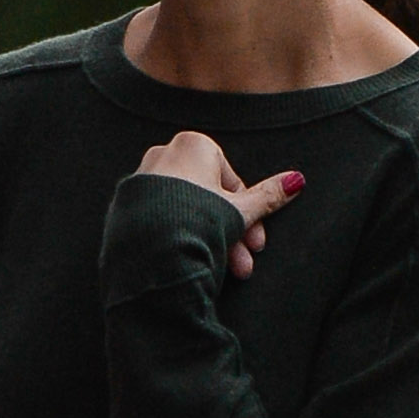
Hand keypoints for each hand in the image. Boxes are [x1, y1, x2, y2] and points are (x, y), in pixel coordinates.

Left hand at [135, 132, 303, 279]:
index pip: (230, 182)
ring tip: (219, 272)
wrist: (148, 255)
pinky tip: (187, 264)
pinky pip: (160, 223)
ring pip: (184, 214)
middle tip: (241, 266)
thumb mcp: (240, 212)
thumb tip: (296, 180)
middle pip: (207, 201)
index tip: (255, 245)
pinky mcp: (122, 209)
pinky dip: (176, 240)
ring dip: (208, 243)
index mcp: (192, 145)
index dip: (248, 218)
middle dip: (229, 237)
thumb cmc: (196, 225)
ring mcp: (139, 183)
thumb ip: (267, 196)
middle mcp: (162, 156)